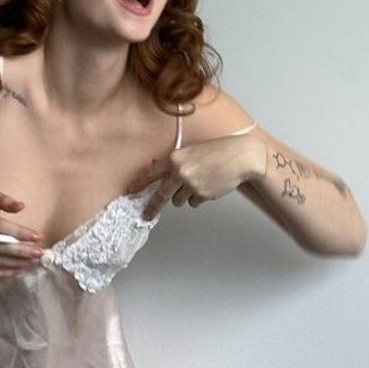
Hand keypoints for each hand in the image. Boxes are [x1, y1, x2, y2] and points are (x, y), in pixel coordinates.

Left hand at [139, 133, 267, 220]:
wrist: (238, 157)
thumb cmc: (216, 152)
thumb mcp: (191, 152)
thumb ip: (176, 165)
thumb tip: (160, 179)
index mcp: (174, 158)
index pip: (151, 174)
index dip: (139, 184)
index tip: (130, 192)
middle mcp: (180, 172)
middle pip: (161, 195)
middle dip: (153, 206)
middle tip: (146, 215)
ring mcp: (191, 184)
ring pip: (179, 200)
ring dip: (186, 196)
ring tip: (200, 182)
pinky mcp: (202, 194)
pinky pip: (194, 202)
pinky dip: (199, 197)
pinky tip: (209, 185)